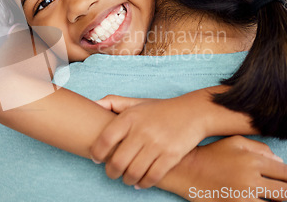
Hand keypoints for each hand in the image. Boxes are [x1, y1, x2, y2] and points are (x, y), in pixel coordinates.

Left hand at [91, 94, 207, 186]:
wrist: (193, 112)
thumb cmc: (160, 109)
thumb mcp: (136, 102)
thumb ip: (114, 102)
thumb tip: (93, 104)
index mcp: (130, 117)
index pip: (105, 139)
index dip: (96, 153)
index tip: (96, 159)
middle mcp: (142, 131)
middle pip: (117, 161)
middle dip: (111, 172)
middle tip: (111, 173)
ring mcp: (157, 144)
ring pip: (133, 172)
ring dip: (126, 179)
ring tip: (125, 178)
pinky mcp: (171, 155)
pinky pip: (152, 176)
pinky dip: (143, 183)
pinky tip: (140, 182)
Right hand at [163, 136, 286, 201]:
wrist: (187, 170)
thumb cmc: (211, 154)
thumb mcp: (234, 141)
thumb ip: (259, 147)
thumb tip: (279, 160)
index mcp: (252, 160)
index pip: (285, 172)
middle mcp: (251, 178)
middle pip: (285, 191)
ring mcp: (244, 196)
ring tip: (277, 200)